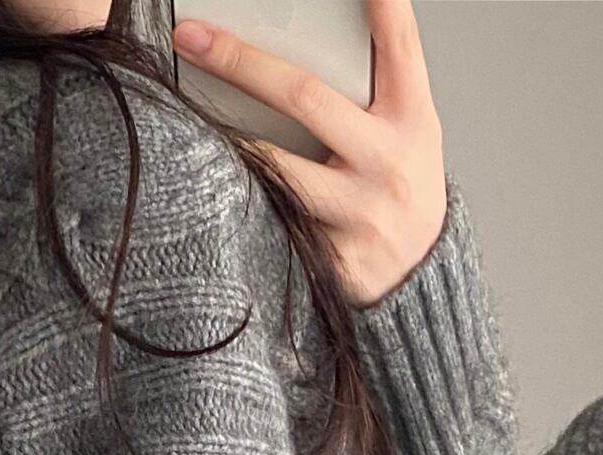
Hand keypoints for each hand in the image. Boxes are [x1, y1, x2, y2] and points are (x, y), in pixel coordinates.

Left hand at [171, 0, 446, 307]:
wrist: (420, 278)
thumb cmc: (402, 188)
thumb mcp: (409, 129)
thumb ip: (374, 84)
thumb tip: (313, 29)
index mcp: (411, 120)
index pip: (398, 45)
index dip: (379, 4)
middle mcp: (387, 163)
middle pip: (307, 98)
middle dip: (243, 63)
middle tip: (194, 39)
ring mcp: (358, 214)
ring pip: (278, 170)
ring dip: (227, 141)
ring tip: (182, 113)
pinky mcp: (331, 257)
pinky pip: (273, 223)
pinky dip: (239, 202)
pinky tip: (205, 185)